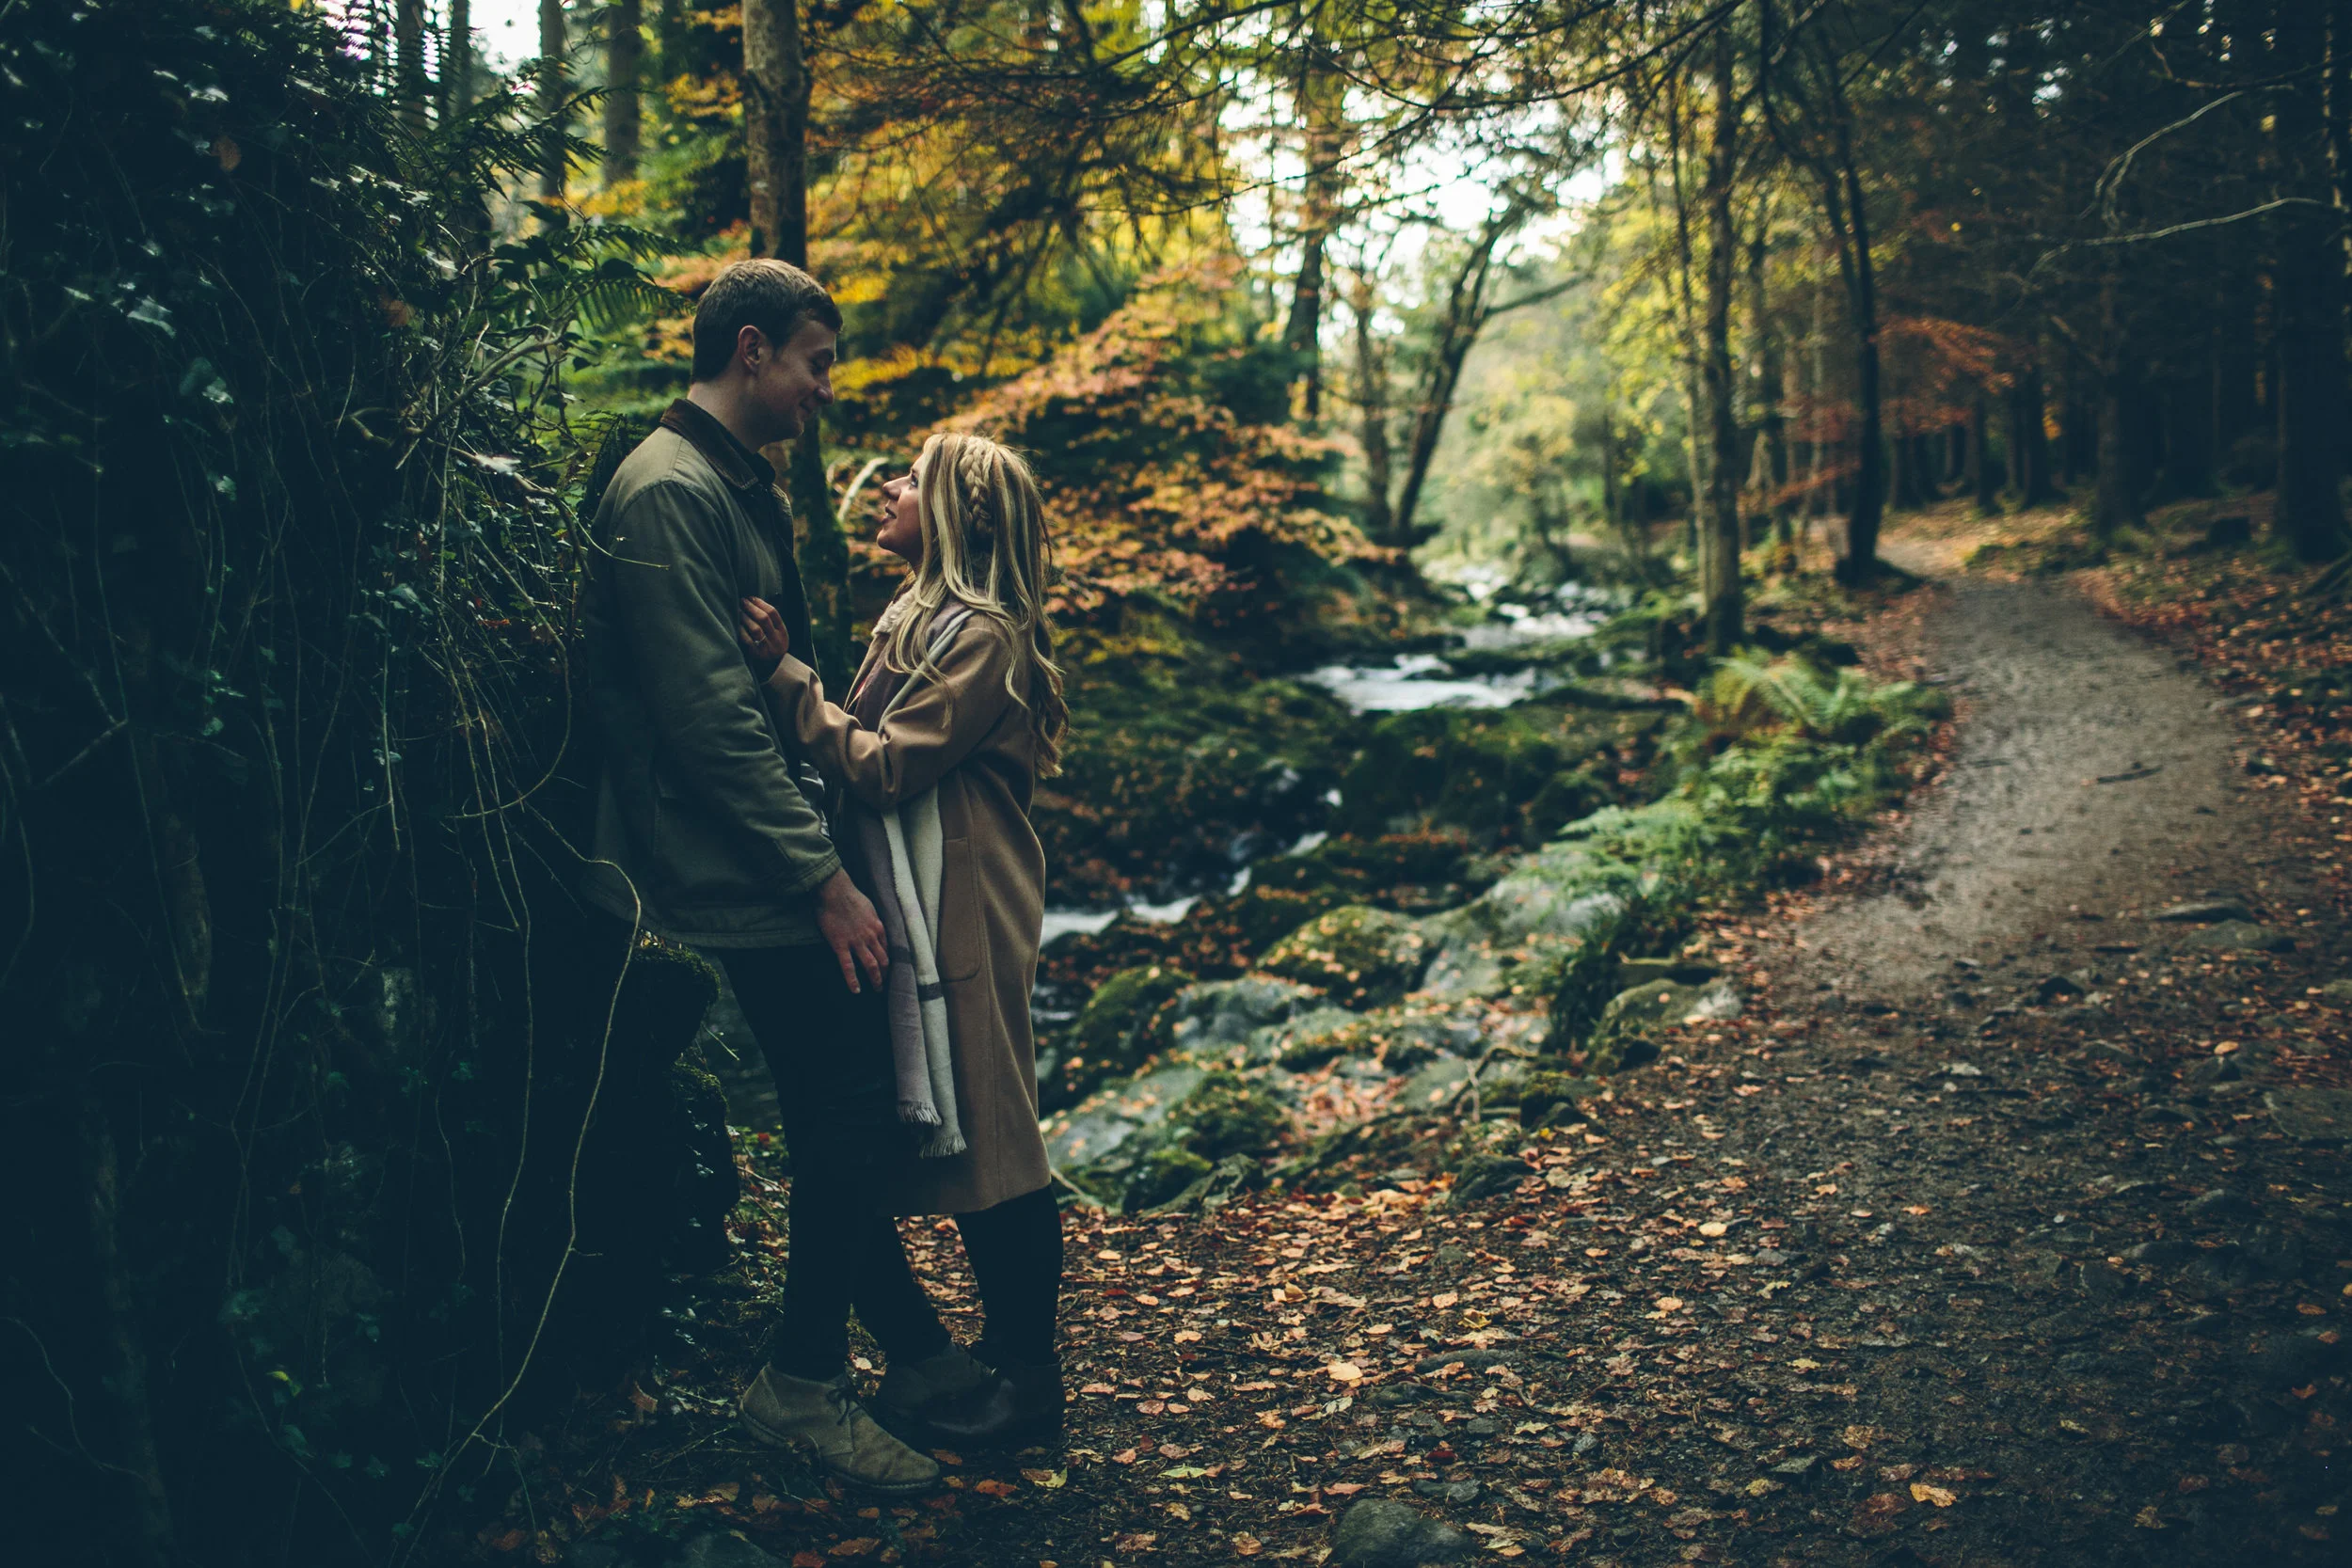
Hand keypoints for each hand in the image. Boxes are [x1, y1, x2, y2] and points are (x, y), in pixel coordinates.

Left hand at [739, 596, 791, 662]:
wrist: (773, 668)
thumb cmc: (771, 646)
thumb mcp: (776, 634)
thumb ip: (770, 621)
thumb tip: (752, 601)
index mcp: (782, 632)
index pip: (773, 613)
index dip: (761, 603)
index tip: (750, 598)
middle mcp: (776, 640)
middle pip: (764, 619)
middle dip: (751, 608)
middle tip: (742, 601)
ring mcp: (767, 648)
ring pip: (755, 629)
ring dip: (745, 618)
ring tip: (738, 611)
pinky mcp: (756, 655)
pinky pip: (747, 640)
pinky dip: (740, 630)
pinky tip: (736, 624)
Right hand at [816, 868, 886, 994]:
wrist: (835, 891)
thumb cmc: (849, 895)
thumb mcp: (868, 906)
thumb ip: (871, 918)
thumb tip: (870, 923)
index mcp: (877, 926)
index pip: (887, 947)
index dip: (888, 959)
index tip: (888, 968)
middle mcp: (871, 936)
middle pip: (882, 959)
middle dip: (885, 973)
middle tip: (885, 983)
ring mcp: (857, 942)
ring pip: (870, 965)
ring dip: (875, 979)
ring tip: (877, 990)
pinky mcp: (841, 945)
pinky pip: (848, 966)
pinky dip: (852, 980)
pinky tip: (856, 990)